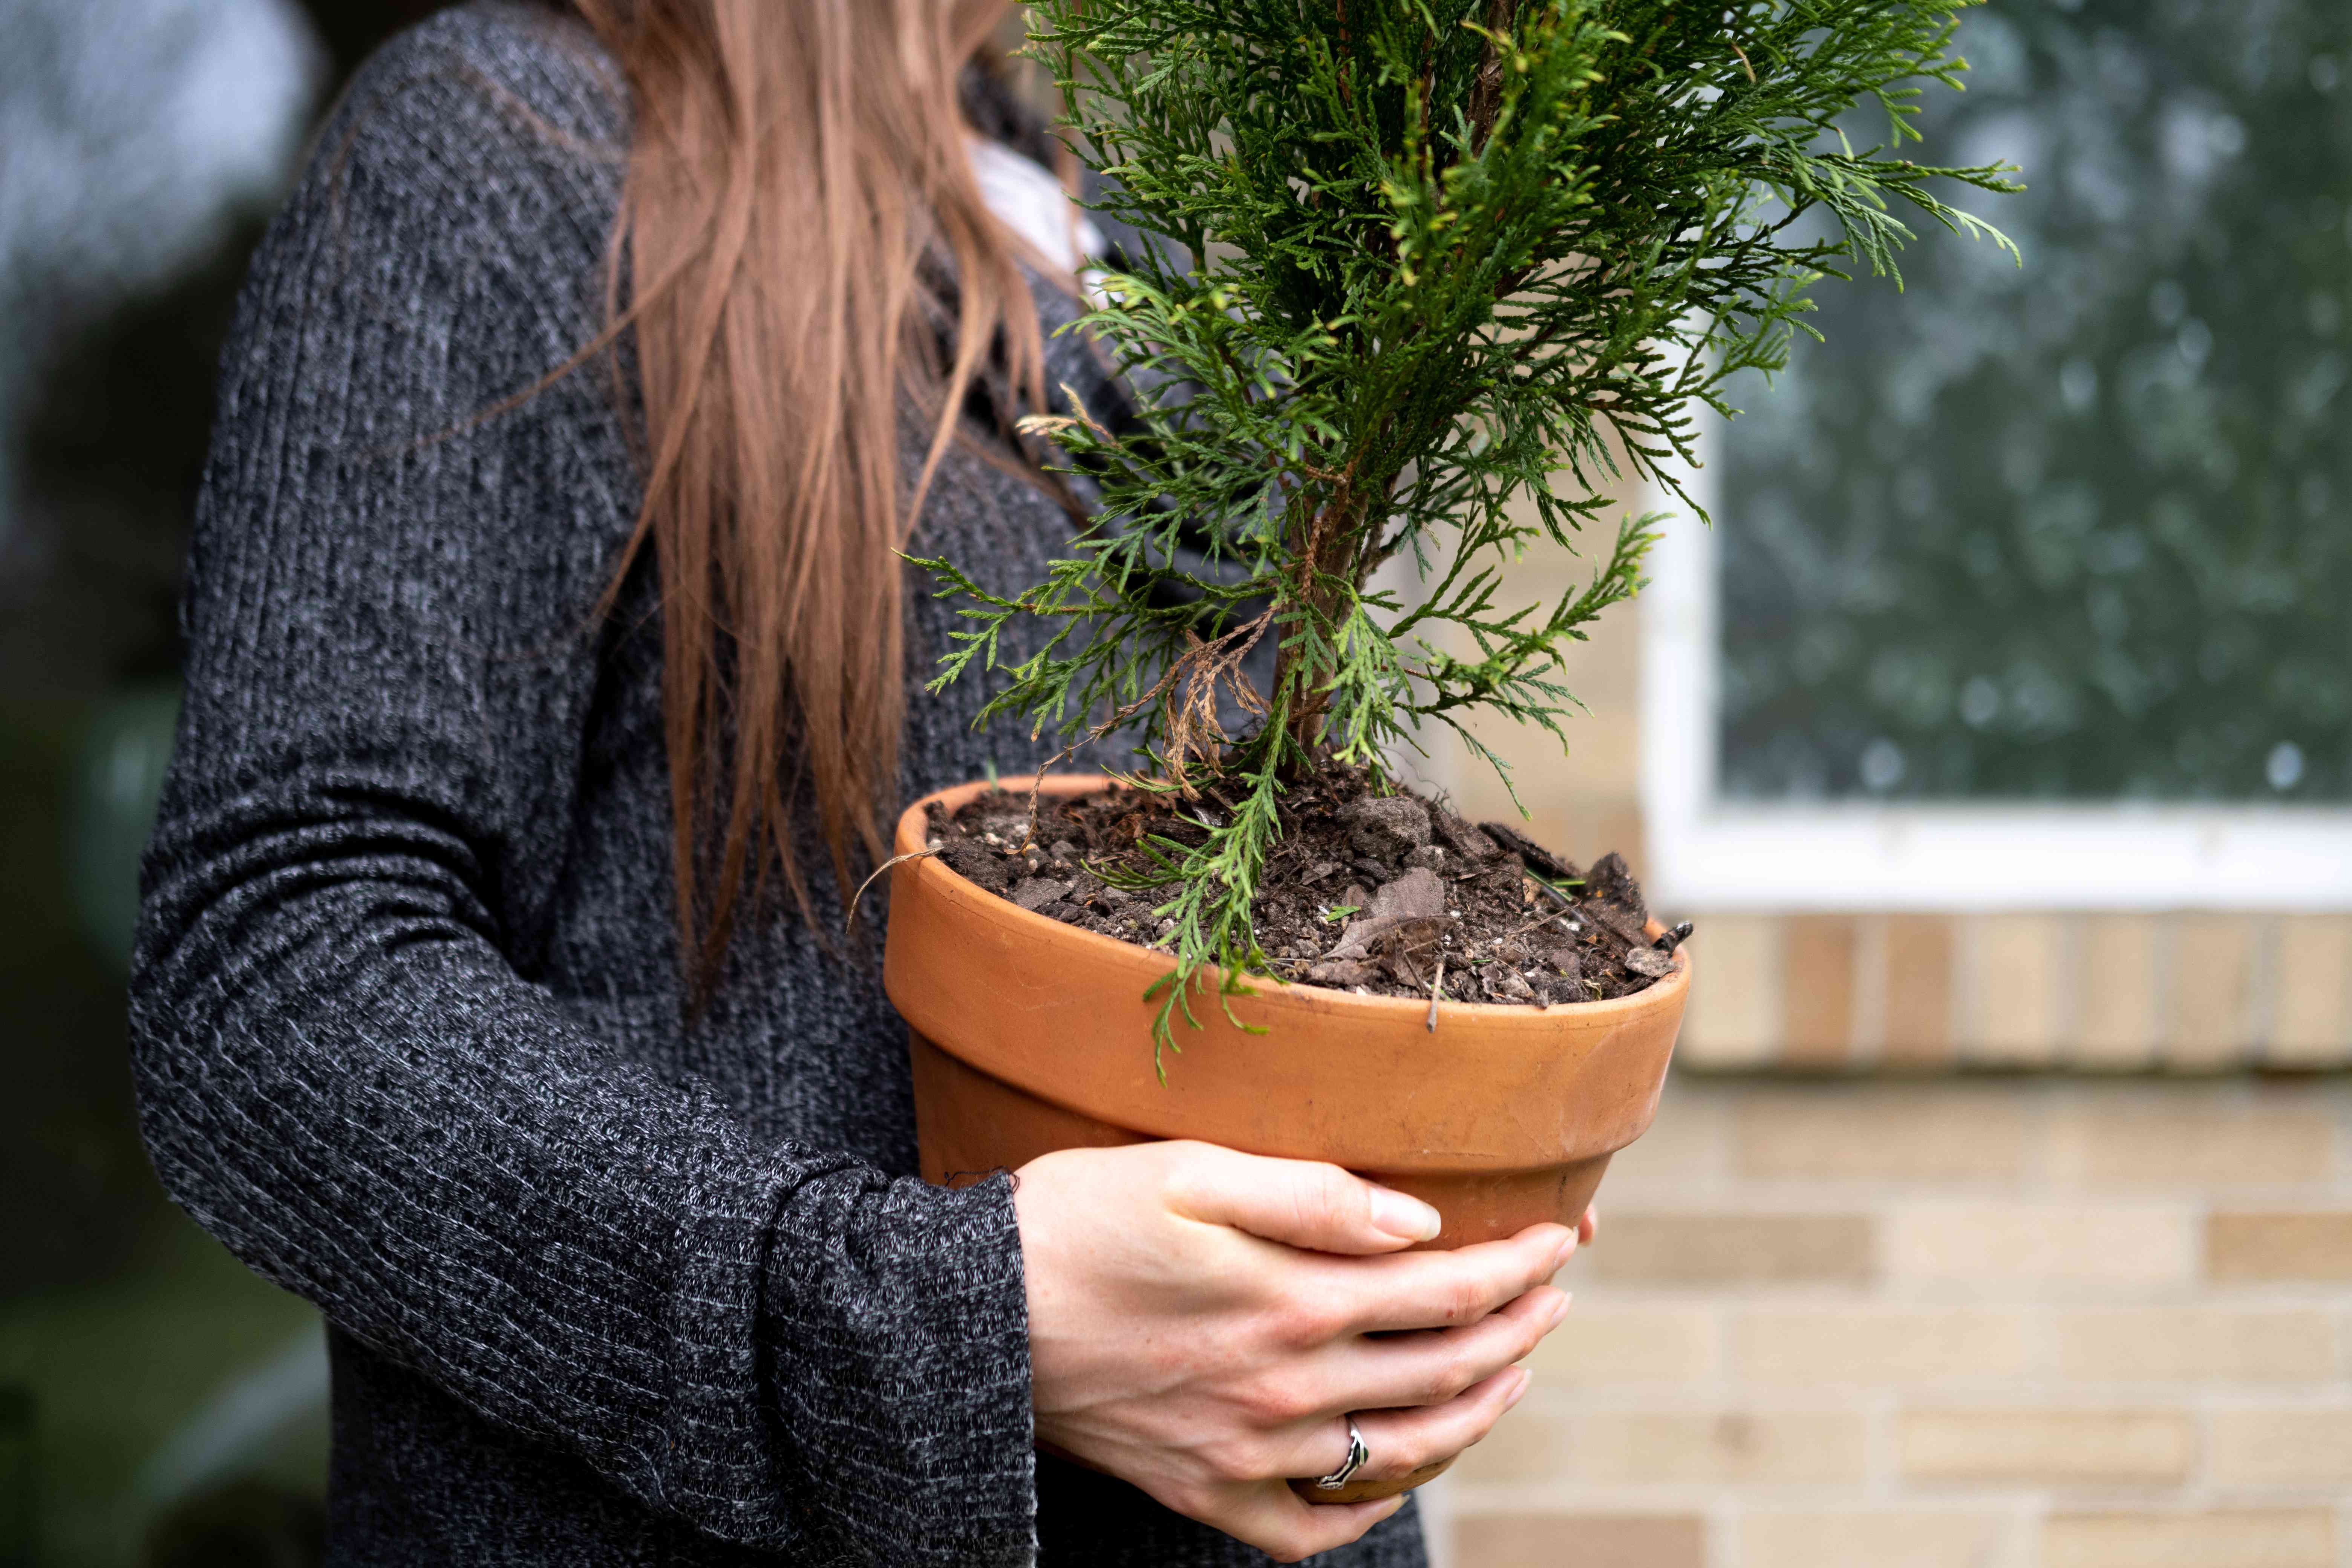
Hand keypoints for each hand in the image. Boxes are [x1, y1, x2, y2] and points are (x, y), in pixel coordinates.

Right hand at [1013, 1140, 1582, 1561]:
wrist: (971, 1314)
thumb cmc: (1074, 1219)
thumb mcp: (1189, 1171)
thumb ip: (1312, 1196)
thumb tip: (1420, 1221)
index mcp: (1291, 1298)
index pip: (1447, 1287)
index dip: (1519, 1262)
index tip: (1564, 1235)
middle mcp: (1285, 1387)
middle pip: (1443, 1369)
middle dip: (1519, 1329)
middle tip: (1554, 1295)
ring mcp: (1247, 1452)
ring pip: (1401, 1451)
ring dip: (1476, 1413)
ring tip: (1510, 1375)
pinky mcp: (1203, 1492)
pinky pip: (1311, 1530)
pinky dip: (1368, 1509)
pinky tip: (1395, 1475)